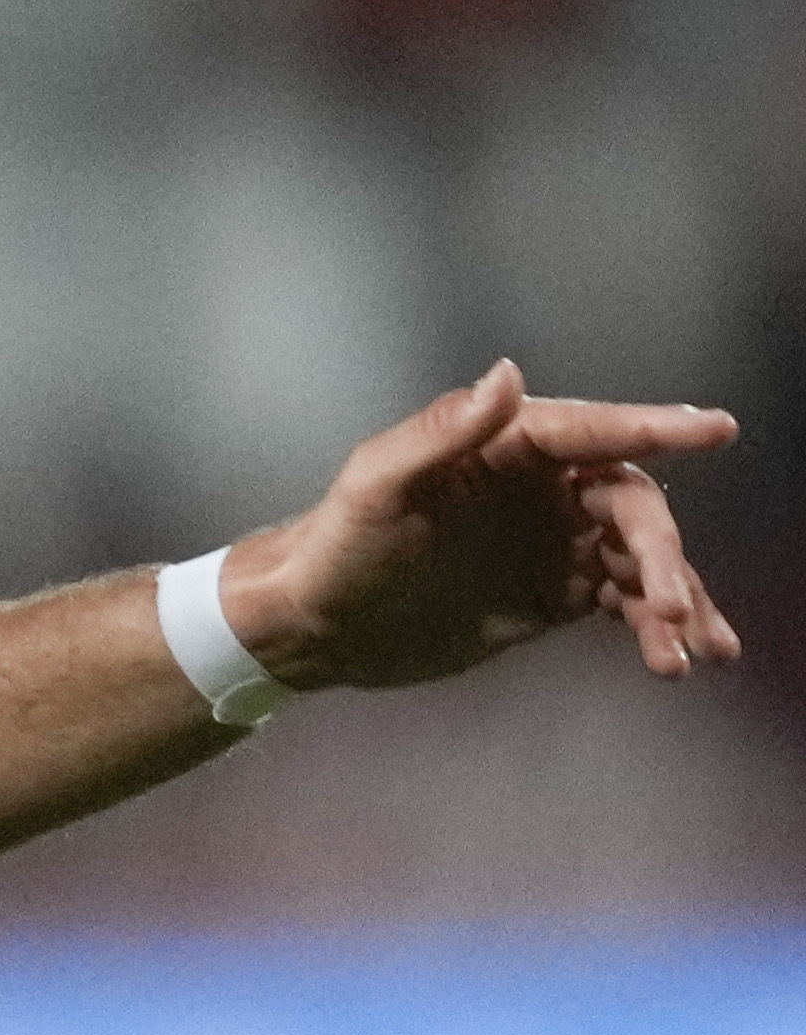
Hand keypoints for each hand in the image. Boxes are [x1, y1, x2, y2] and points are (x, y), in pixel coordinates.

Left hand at [225, 364, 745, 691]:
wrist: (319, 625)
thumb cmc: (338, 545)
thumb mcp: (379, 484)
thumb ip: (444, 431)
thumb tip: (507, 374)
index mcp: (511, 446)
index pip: (596, 431)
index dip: (657, 426)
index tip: (716, 430)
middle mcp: (549, 487)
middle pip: (632, 507)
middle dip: (662, 554)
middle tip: (672, 604)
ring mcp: (558, 541)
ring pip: (640, 559)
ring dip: (676, 598)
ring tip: (696, 648)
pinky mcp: (557, 593)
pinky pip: (624, 603)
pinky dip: (654, 627)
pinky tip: (675, 660)